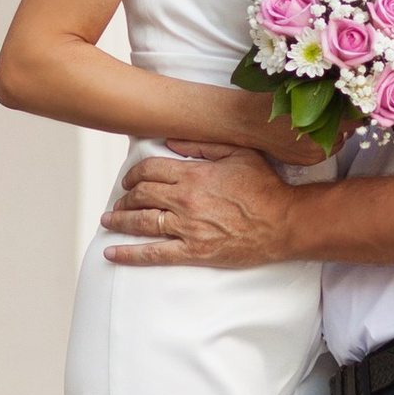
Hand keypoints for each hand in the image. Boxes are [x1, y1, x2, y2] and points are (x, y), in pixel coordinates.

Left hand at [104, 143, 311, 267]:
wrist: (284, 223)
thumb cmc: (265, 187)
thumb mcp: (238, 153)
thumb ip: (202, 144)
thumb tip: (170, 140)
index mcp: (194, 175)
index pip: (149, 170)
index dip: (134, 174)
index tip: (130, 180)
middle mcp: (185, 200)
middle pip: (141, 195)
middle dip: (125, 197)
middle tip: (120, 201)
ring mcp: (187, 228)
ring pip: (141, 222)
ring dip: (119, 220)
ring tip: (109, 221)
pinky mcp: (193, 252)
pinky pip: (153, 254)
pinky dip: (128, 254)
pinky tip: (111, 253)